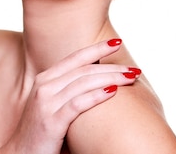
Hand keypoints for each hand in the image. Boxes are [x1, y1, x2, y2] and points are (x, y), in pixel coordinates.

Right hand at [0, 38, 140, 153]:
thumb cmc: (41, 131)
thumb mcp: (52, 104)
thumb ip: (69, 91)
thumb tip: (99, 81)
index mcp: (45, 79)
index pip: (75, 57)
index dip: (97, 48)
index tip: (117, 42)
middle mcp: (44, 86)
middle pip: (84, 69)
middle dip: (111, 67)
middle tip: (134, 69)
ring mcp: (46, 103)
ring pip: (84, 83)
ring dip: (111, 78)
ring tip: (130, 78)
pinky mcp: (51, 122)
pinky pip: (77, 104)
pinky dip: (96, 96)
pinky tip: (112, 93)